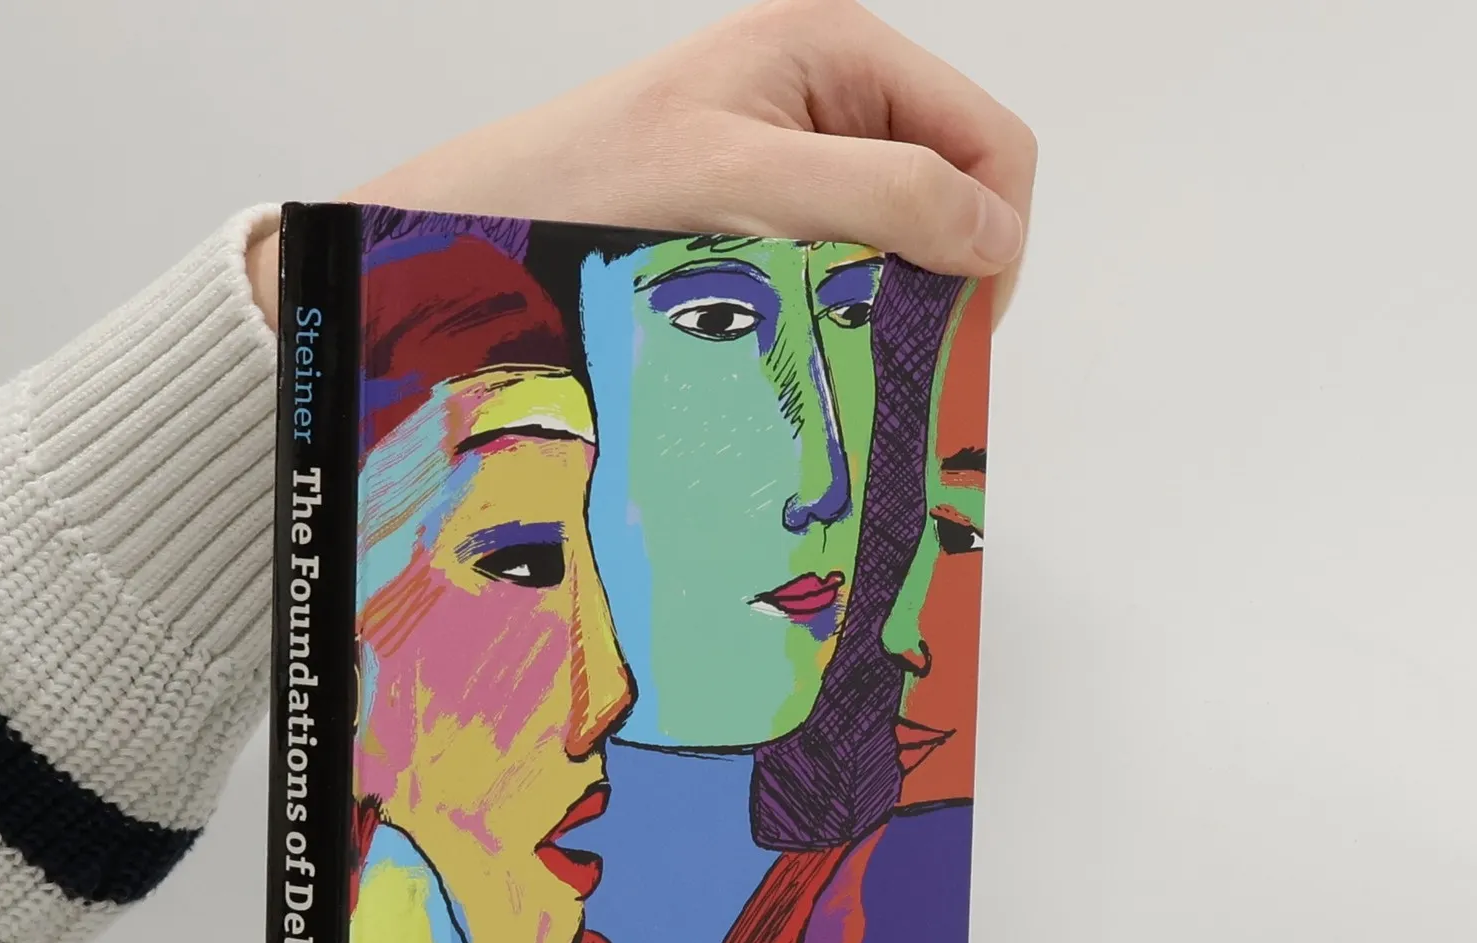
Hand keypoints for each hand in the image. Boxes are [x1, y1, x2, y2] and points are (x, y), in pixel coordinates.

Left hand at [249, 0, 1035, 327]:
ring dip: (889, 304)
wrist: (482, 228)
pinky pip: (842, 270)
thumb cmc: (591, 187)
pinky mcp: (761, 218)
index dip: (995, 235)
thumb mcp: (748, 181)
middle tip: (897, 354)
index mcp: (842, 53)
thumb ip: (884, 194)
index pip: (989, 142)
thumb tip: (992, 235)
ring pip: (899, 243)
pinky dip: (841, 313)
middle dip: (943, 274)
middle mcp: (829, 99)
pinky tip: (803, 347)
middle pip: (952, 192)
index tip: (961, 329)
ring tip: (839, 354)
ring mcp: (796, 160)